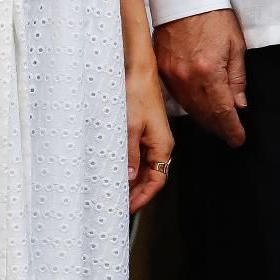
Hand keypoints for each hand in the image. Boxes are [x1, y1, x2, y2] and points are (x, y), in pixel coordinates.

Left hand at [126, 63, 173, 211]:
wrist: (139, 71)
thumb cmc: (137, 94)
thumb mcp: (130, 126)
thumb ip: (130, 153)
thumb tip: (130, 176)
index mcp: (162, 146)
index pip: (157, 181)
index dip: (144, 196)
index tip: (130, 207)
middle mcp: (161, 144)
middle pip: (151, 176)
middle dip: (137, 191)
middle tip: (119, 203)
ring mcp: (154, 138)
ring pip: (145, 167)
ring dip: (133, 179)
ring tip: (116, 189)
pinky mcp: (146, 131)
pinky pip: (140, 154)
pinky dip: (130, 164)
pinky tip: (118, 168)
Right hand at [154, 9, 246, 146]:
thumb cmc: (213, 15)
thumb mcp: (236, 45)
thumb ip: (237, 78)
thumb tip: (239, 105)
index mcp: (209, 71)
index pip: (223, 112)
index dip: (232, 130)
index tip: (239, 139)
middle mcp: (187, 78)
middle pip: (204, 115)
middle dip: (219, 128)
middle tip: (230, 135)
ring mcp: (170, 74)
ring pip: (189, 108)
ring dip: (204, 119)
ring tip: (217, 124)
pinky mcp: (161, 68)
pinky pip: (176, 96)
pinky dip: (189, 105)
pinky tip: (198, 107)